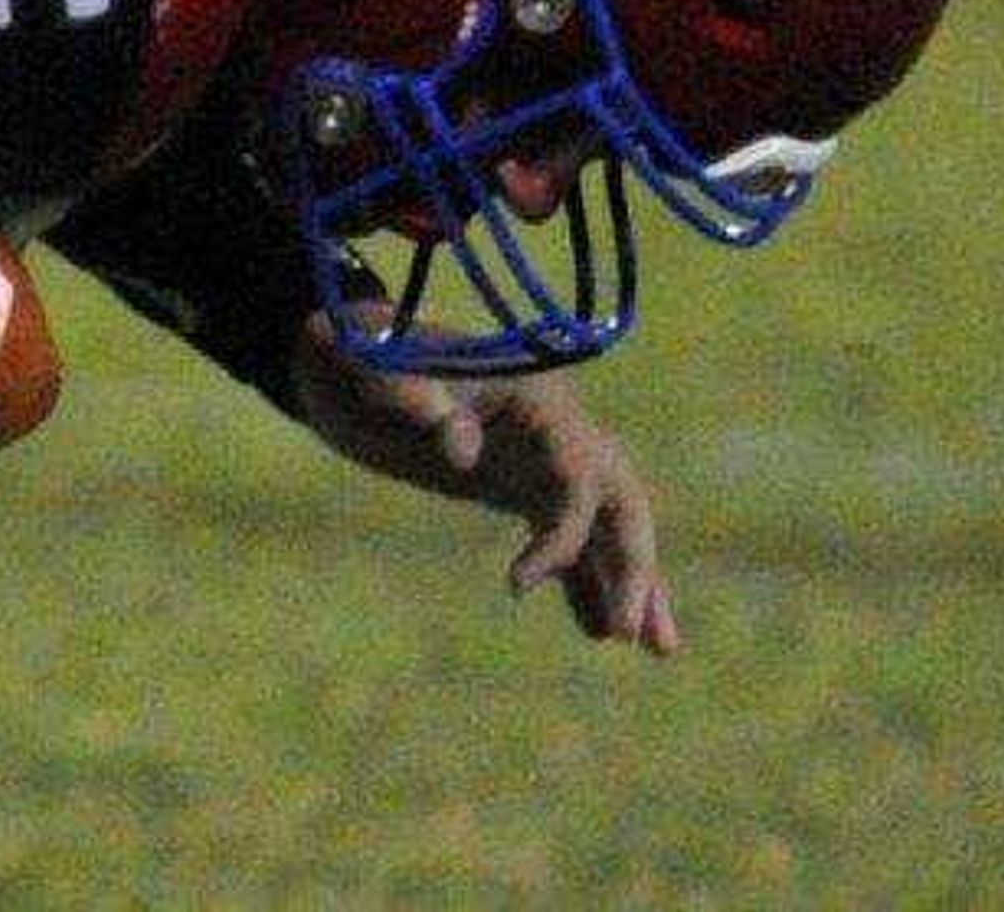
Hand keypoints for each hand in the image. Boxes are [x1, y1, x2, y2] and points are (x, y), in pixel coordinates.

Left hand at [287, 312, 680, 655]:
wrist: (345, 353)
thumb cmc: (359, 354)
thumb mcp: (371, 368)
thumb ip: (409, 396)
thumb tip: (461, 449)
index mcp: (530, 395)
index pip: (577, 469)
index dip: (562, 533)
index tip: (516, 586)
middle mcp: (554, 426)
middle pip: (619, 499)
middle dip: (633, 566)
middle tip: (630, 636)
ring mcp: (542, 457)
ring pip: (608, 523)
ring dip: (635, 581)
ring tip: (659, 651)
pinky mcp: (522, 483)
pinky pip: (573, 535)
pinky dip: (588, 579)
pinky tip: (598, 632)